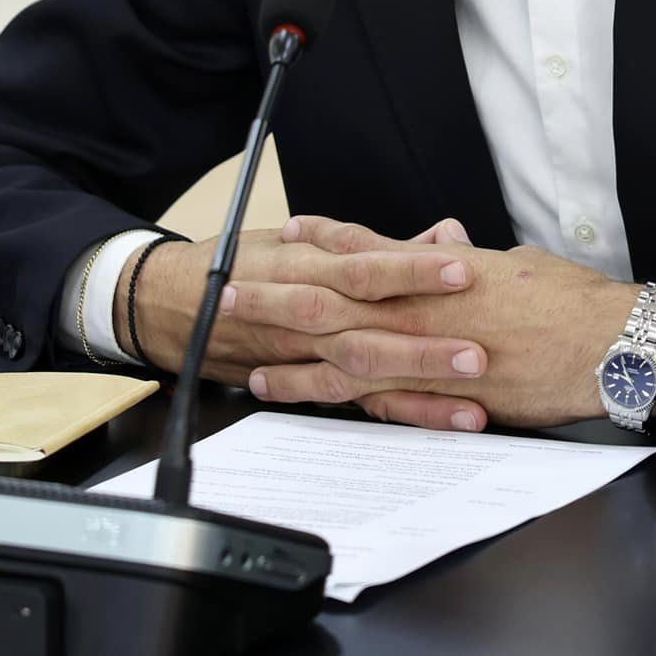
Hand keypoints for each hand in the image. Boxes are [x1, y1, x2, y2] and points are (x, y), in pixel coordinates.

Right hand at [122, 228, 491, 429]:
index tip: (462, 265)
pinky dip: (398, 413)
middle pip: (370, 325)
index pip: (367, 263)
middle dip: (424, 340)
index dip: (412, 267)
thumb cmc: (247, 262)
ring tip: (471, 393)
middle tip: (479, 349)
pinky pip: (355, 402)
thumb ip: (375, 242)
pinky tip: (444, 421)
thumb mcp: (302, 238)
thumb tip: (440, 235)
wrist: (176, 303)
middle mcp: (310, 312)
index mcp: (312, 266)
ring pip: (363, 370)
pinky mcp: (309, 383)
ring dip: (417, 382)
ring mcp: (307, 354)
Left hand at [250, 217, 655, 429]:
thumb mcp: (515, 264)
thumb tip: (446, 246)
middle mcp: (425, 308)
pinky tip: (310, 398)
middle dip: (279, 295)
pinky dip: (341, 394)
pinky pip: (381, 396)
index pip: (371, 250)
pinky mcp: (446, 396)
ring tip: (248, 358)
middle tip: (229, 290)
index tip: (292, 231)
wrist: (610, 345)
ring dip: (293, 356)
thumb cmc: (571, 302)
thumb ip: (470, 261)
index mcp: (441, 270)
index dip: (327, 241)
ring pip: (344, 354)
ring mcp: (431, 353)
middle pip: (336, 298)